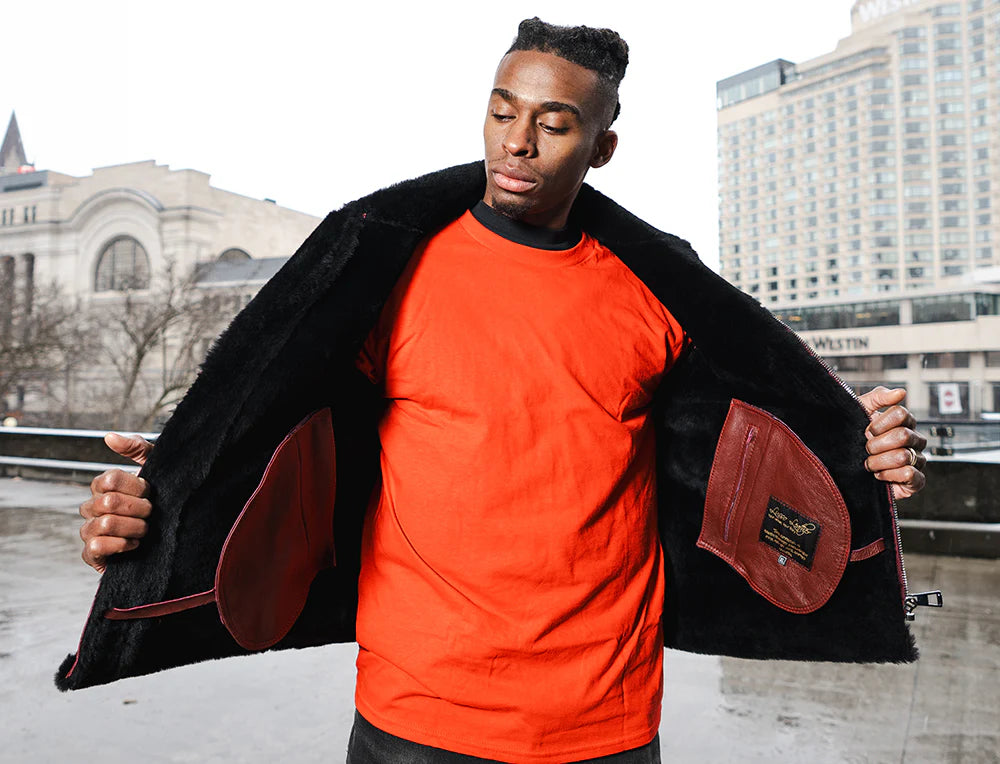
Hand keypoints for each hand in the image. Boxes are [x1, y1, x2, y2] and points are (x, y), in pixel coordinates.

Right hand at [79, 433, 154, 572]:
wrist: (170, 537)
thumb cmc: (161, 498)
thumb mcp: (156, 468)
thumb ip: (137, 448)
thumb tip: (109, 437)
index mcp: (103, 486)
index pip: (110, 479)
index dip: (136, 487)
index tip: (151, 492)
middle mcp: (92, 506)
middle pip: (110, 502)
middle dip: (139, 508)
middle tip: (152, 513)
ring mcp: (89, 530)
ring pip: (105, 523)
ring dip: (134, 527)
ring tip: (146, 530)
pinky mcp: (92, 553)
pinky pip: (95, 546)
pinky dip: (120, 545)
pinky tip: (135, 545)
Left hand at [859, 386, 926, 499]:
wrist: (845, 467)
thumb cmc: (853, 436)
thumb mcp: (860, 412)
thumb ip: (878, 398)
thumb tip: (901, 392)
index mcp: (904, 422)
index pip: (901, 414)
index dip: (880, 424)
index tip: (867, 431)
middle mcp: (915, 440)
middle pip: (903, 436)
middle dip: (876, 444)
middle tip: (866, 449)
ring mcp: (917, 460)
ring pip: (903, 456)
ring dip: (879, 461)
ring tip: (869, 464)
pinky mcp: (916, 481)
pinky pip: (910, 474)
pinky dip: (890, 475)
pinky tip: (879, 475)